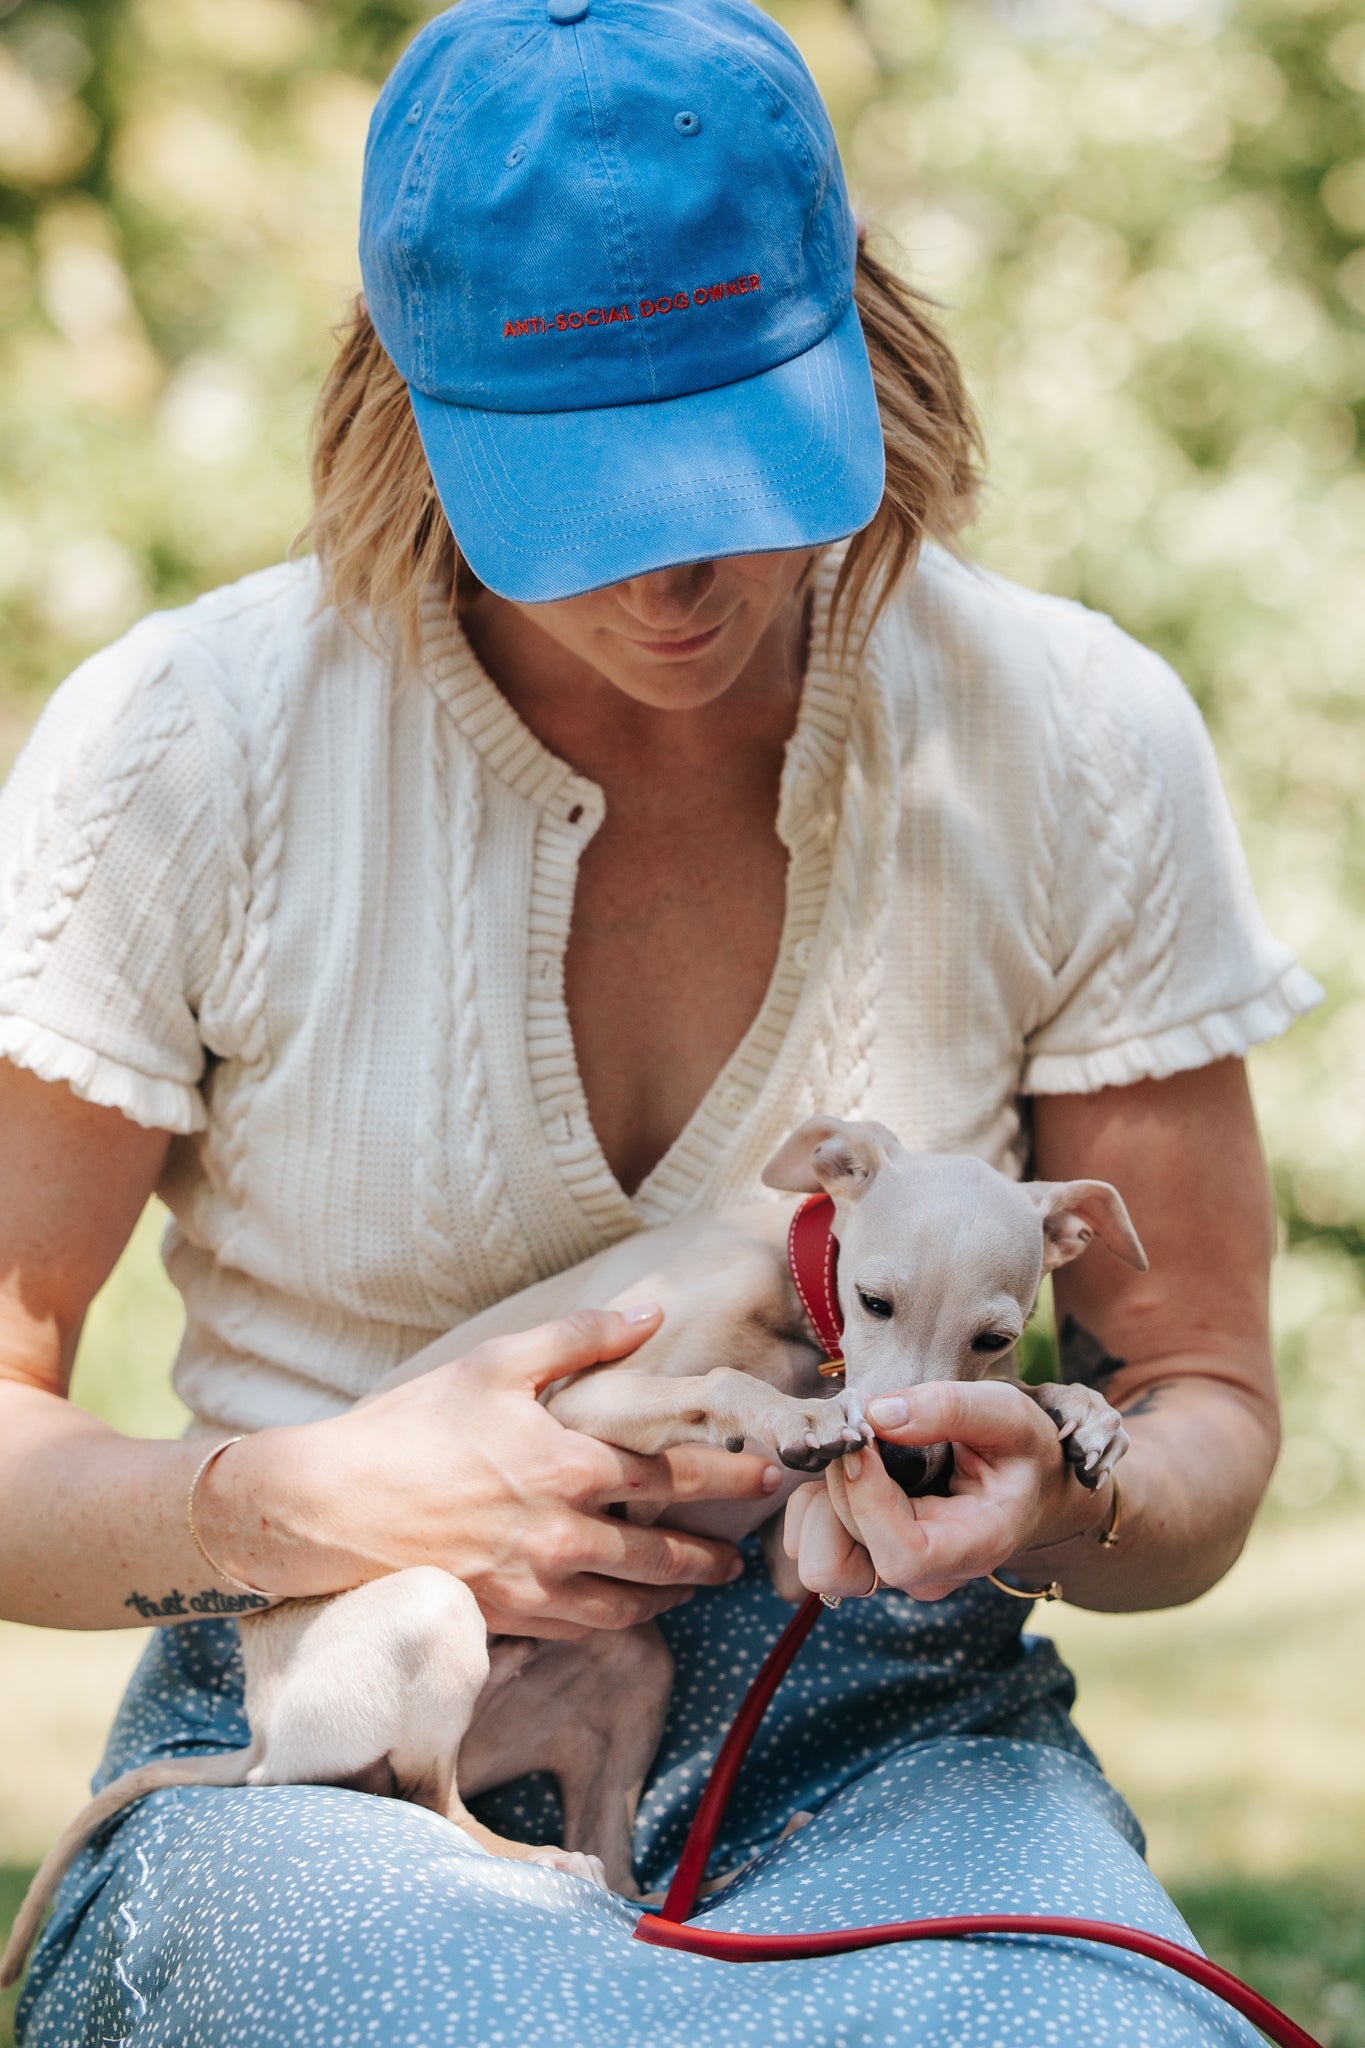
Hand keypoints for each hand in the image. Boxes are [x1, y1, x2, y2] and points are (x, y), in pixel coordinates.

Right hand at [199, 1307, 780, 1636]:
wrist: (327, 1507)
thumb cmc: (411, 1426)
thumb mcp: (496, 1363)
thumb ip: (580, 1337)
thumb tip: (649, 1315)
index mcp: (568, 1465)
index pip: (674, 1478)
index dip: (730, 1476)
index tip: (773, 1474)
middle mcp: (563, 1534)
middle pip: (665, 1553)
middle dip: (715, 1554)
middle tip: (751, 1554)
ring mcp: (536, 1585)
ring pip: (631, 1602)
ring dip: (676, 1594)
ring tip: (704, 1584)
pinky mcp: (508, 1617)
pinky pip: (584, 1629)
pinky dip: (621, 1621)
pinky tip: (633, 1610)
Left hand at [783, 1382, 1109, 1601]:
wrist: (1028, 1482)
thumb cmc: (1021, 1450)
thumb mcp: (1007, 1414)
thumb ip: (950, 1408)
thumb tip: (876, 1413)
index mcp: (970, 1548)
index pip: (901, 1556)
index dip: (867, 1499)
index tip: (864, 1440)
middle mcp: (925, 1573)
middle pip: (844, 1560)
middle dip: (840, 1487)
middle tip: (859, 1432)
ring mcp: (891, 1569)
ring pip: (816, 1560)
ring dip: (820, 1500)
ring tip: (856, 1453)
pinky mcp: (866, 1554)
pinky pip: (807, 1542)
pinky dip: (813, 1502)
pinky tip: (848, 1468)